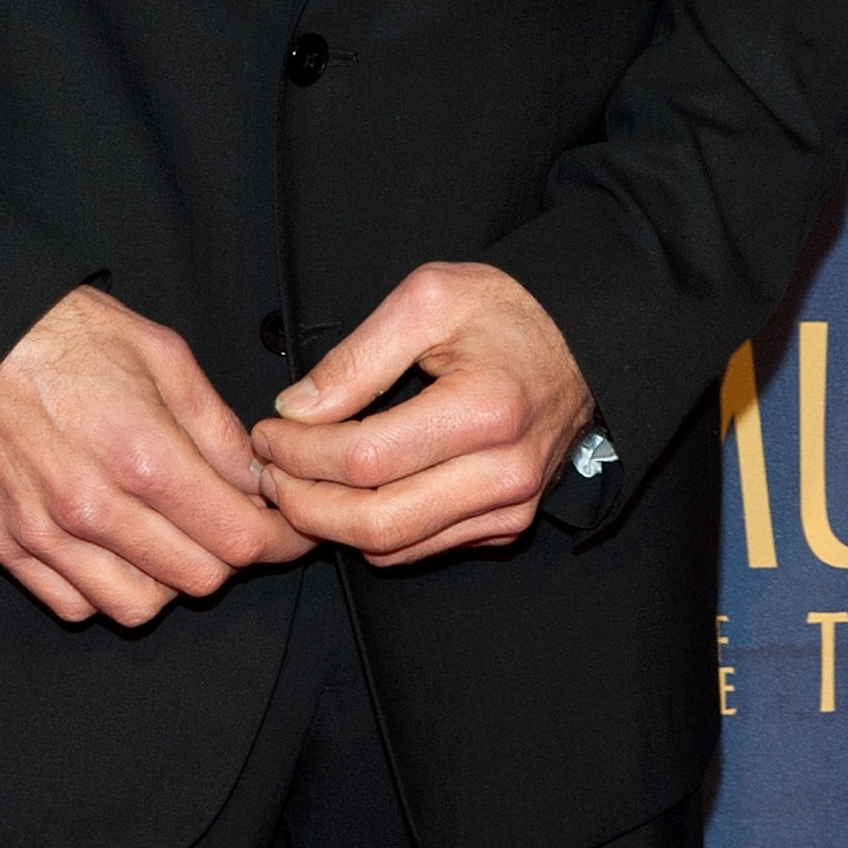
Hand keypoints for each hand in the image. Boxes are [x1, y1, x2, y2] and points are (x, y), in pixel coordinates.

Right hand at [0, 285, 314, 627]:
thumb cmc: (69, 334)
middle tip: (231, 519)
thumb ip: (217, 428)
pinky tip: (116, 546)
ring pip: (139, 607)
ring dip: (171, 579)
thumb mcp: (164, 354)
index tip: (292, 529)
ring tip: (170, 532)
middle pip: (198, 579)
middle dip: (230, 553)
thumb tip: (257, 480)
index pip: (237, 538)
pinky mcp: (7, 545)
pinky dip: (107, 589)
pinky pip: (76, 605)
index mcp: (142, 454)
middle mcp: (93, 507)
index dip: (281, 540)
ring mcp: (45, 534)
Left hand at [249, 262, 596, 567]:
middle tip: (269, 469)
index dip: (301, 453)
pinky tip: (345, 494)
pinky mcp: (506, 527)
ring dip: (329, 524)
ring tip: (296, 480)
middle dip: (304, 503)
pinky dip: (371, 531)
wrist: (579, 344)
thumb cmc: (502, 312)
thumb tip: (296, 409)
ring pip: (394, 547)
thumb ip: (357, 356)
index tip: (268, 431)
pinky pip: (420, 548)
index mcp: (485, 410)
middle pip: (376, 521)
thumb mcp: (428, 299)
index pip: (366, 459)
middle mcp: (504, 473)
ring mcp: (509, 509)